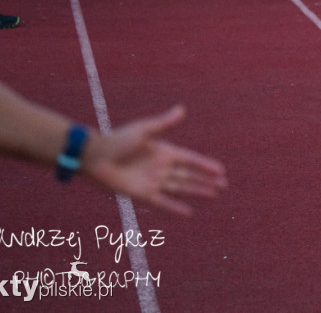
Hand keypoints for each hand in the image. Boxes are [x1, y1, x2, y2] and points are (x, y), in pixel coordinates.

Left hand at [83, 105, 226, 216]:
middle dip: (207, 180)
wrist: (96, 157)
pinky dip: (176, 207)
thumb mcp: (143, 130)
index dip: (206, 165)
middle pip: (190, 175)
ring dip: (198, 191)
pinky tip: (189, 212)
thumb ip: (164, 122)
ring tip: (214, 194)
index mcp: (164, 151)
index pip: (191, 159)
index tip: (221, 170)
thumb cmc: (117, 140)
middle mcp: (162, 167)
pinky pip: (164, 202)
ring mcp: (154, 181)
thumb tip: (182, 109)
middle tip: (224, 185)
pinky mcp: (143, 194)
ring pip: (182, 188)